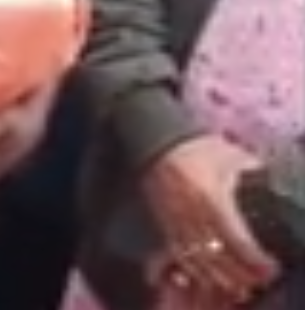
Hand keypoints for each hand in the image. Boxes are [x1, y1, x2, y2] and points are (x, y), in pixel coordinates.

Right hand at [143, 136, 279, 306]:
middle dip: (238, 272)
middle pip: (217, 254)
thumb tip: (266, 177)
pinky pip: (178, 252)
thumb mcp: (230, 155)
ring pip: (196, 258)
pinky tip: (205, 275)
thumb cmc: (195, 147)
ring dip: (216, 275)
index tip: (268, 266)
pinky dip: (193, 268)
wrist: (156, 140)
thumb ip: (250, 169)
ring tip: (234, 285)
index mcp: (211, 198)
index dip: (253, 257)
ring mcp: (174, 220)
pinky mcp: (162, 222)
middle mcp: (192, 214)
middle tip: (256, 280)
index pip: (236, 237)